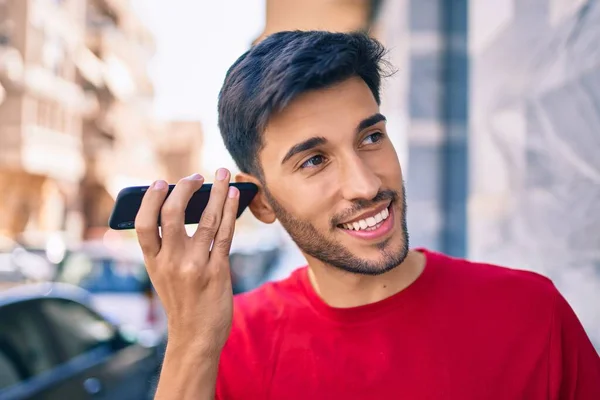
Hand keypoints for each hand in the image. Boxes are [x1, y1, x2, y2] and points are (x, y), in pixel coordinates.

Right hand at [135, 168, 239, 354]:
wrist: (196, 338)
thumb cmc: (181, 302)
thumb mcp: (162, 276)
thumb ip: (166, 246)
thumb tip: (184, 206)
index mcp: (152, 262)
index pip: (143, 224)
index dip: (149, 199)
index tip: (161, 182)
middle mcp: (170, 262)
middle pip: (172, 214)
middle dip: (184, 188)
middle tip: (195, 177)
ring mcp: (194, 266)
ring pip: (207, 219)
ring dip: (217, 192)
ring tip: (224, 174)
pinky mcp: (218, 271)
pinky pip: (226, 233)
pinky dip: (231, 211)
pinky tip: (235, 196)